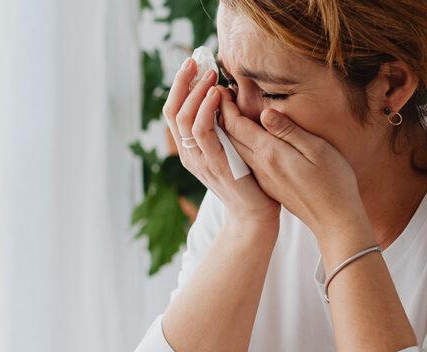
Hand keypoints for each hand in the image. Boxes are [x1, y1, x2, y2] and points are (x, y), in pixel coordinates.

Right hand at [162, 59, 279, 229]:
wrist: (254, 216)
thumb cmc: (248, 181)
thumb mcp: (232, 149)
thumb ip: (224, 128)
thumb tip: (225, 97)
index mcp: (190, 150)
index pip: (174, 111)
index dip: (179, 86)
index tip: (191, 63)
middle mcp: (189, 155)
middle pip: (172, 112)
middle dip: (182, 83)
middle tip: (196, 60)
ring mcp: (200, 161)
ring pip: (184, 119)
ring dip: (196, 93)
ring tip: (210, 74)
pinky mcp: (215, 165)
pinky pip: (204, 133)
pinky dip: (207, 110)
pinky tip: (216, 95)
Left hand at [220, 104, 375, 259]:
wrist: (334, 220)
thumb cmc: (334, 182)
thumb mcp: (317, 150)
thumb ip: (289, 131)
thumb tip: (266, 112)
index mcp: (270, 154)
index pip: (237, 126)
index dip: (226, 105)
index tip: (221, 87)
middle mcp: (260, 166)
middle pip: (230, 137)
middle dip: (220, 115)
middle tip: (216, 94)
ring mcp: (262, 177)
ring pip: (235, 150)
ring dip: (226, 130)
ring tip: (224, 110)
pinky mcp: (268, 185)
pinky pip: (244, 160)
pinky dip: (236, 144)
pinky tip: (242, 136)